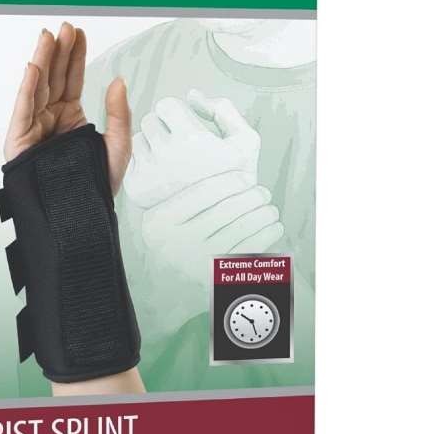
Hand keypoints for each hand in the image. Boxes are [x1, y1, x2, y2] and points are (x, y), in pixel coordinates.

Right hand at [4, 22, 131, 194]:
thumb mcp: (117, 146)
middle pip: (54, 78)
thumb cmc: (94, 187)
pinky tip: (33, 66)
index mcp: (71, 118)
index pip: (72, 80)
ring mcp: (34, 127)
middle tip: (66, 27)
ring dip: (43, 60)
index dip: (75, 56)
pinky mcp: (20, 140)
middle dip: (59, 52)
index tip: (79, 34)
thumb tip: (118, 81)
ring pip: (38, 87)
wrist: (79, 216)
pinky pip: (23, 108)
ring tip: (49, 37)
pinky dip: (27, 87)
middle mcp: (50, 119)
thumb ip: (118, 114)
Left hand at [123, 89, 260, 208]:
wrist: (221, 223)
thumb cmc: (233, 181)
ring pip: (138, 139)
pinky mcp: (137, 187)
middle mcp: (167, 156)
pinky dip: (143, 163)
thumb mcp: (245, 140)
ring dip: (152, 143)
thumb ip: (223, 109)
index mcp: (192, 140)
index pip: (166, 105)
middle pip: (149, 120)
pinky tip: (162, 173)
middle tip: (180, 145)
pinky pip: (131, 160)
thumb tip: (193, 97)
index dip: (178, 114)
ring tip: (172, 160)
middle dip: (164, 127)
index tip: (186, 127)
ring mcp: (150, 173)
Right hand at [141, 171, 284, 287]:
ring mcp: (197, 262)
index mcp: (160, 221)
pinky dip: (267, 236)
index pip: (202, 192)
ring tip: (269, 208)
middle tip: (262, 192)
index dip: (230, 180)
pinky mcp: (217, 276)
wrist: (166, 281)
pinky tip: (273, 226)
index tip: (245, 176)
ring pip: (241, 229)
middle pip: (226, 210)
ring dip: (263, 214)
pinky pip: (249, 251)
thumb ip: (182, 190)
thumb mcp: (161, 213)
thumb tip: (219, 152)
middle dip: (252, 197)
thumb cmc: (172, 235)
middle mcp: (176, 243)